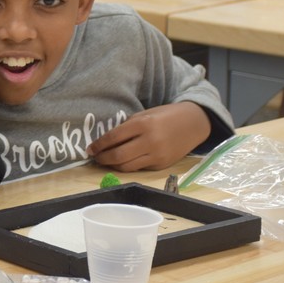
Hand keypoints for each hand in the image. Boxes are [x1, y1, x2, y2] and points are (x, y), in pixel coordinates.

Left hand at [86, 103, 210, 171]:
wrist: (193, 123)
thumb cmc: (165, 115)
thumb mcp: (144, 114)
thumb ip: (127, 126)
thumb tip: (106, 140)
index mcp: (143, 124)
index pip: (113, 137)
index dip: (98, 145)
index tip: (89, 149)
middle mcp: (149, 141)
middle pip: (118, 156)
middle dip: (102, 158)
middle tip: (95, 157)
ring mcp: (157, 155)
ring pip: (127, 166)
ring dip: (112, 165)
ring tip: (105, 161)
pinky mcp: (161, 165)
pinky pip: (138, 168)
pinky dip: (127, 166)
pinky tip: (120, 162)